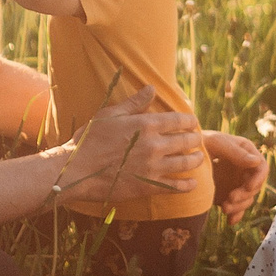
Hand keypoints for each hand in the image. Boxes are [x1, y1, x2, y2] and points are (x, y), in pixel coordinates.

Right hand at [56, 86, 204, 208]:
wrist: (76, 170)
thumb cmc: (90, 139)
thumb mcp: (110, 114)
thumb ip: (134, 102)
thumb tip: (152, 88)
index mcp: (146, 124)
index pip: (179, 120)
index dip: (189, 121)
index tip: (193, 122)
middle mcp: (154, 145)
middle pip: (186, 141)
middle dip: (195, 139)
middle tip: (197, 139)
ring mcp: (153, 167)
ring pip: (185, 163)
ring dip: (195, 160)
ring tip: (198, 158)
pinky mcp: (148, 186)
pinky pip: (175, 186)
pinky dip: (188, 185)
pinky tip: (194, 183)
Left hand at [203, 130, 267, 220]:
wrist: (181, 155)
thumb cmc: (199, 142)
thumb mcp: (216, 143)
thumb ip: (235, 152)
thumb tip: (256, 162)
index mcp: (247, 153)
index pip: (261, 168)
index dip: (258, 179)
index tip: (248, 187)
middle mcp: (244, 170)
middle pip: (254, 187)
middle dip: (244, 195)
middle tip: (230, 199)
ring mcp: (236, 184)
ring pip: (247, 200)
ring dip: (239, 207)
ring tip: (224, 208)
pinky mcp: (226, 195)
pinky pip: (237, 208)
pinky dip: (235, 215)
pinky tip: (230, 221)